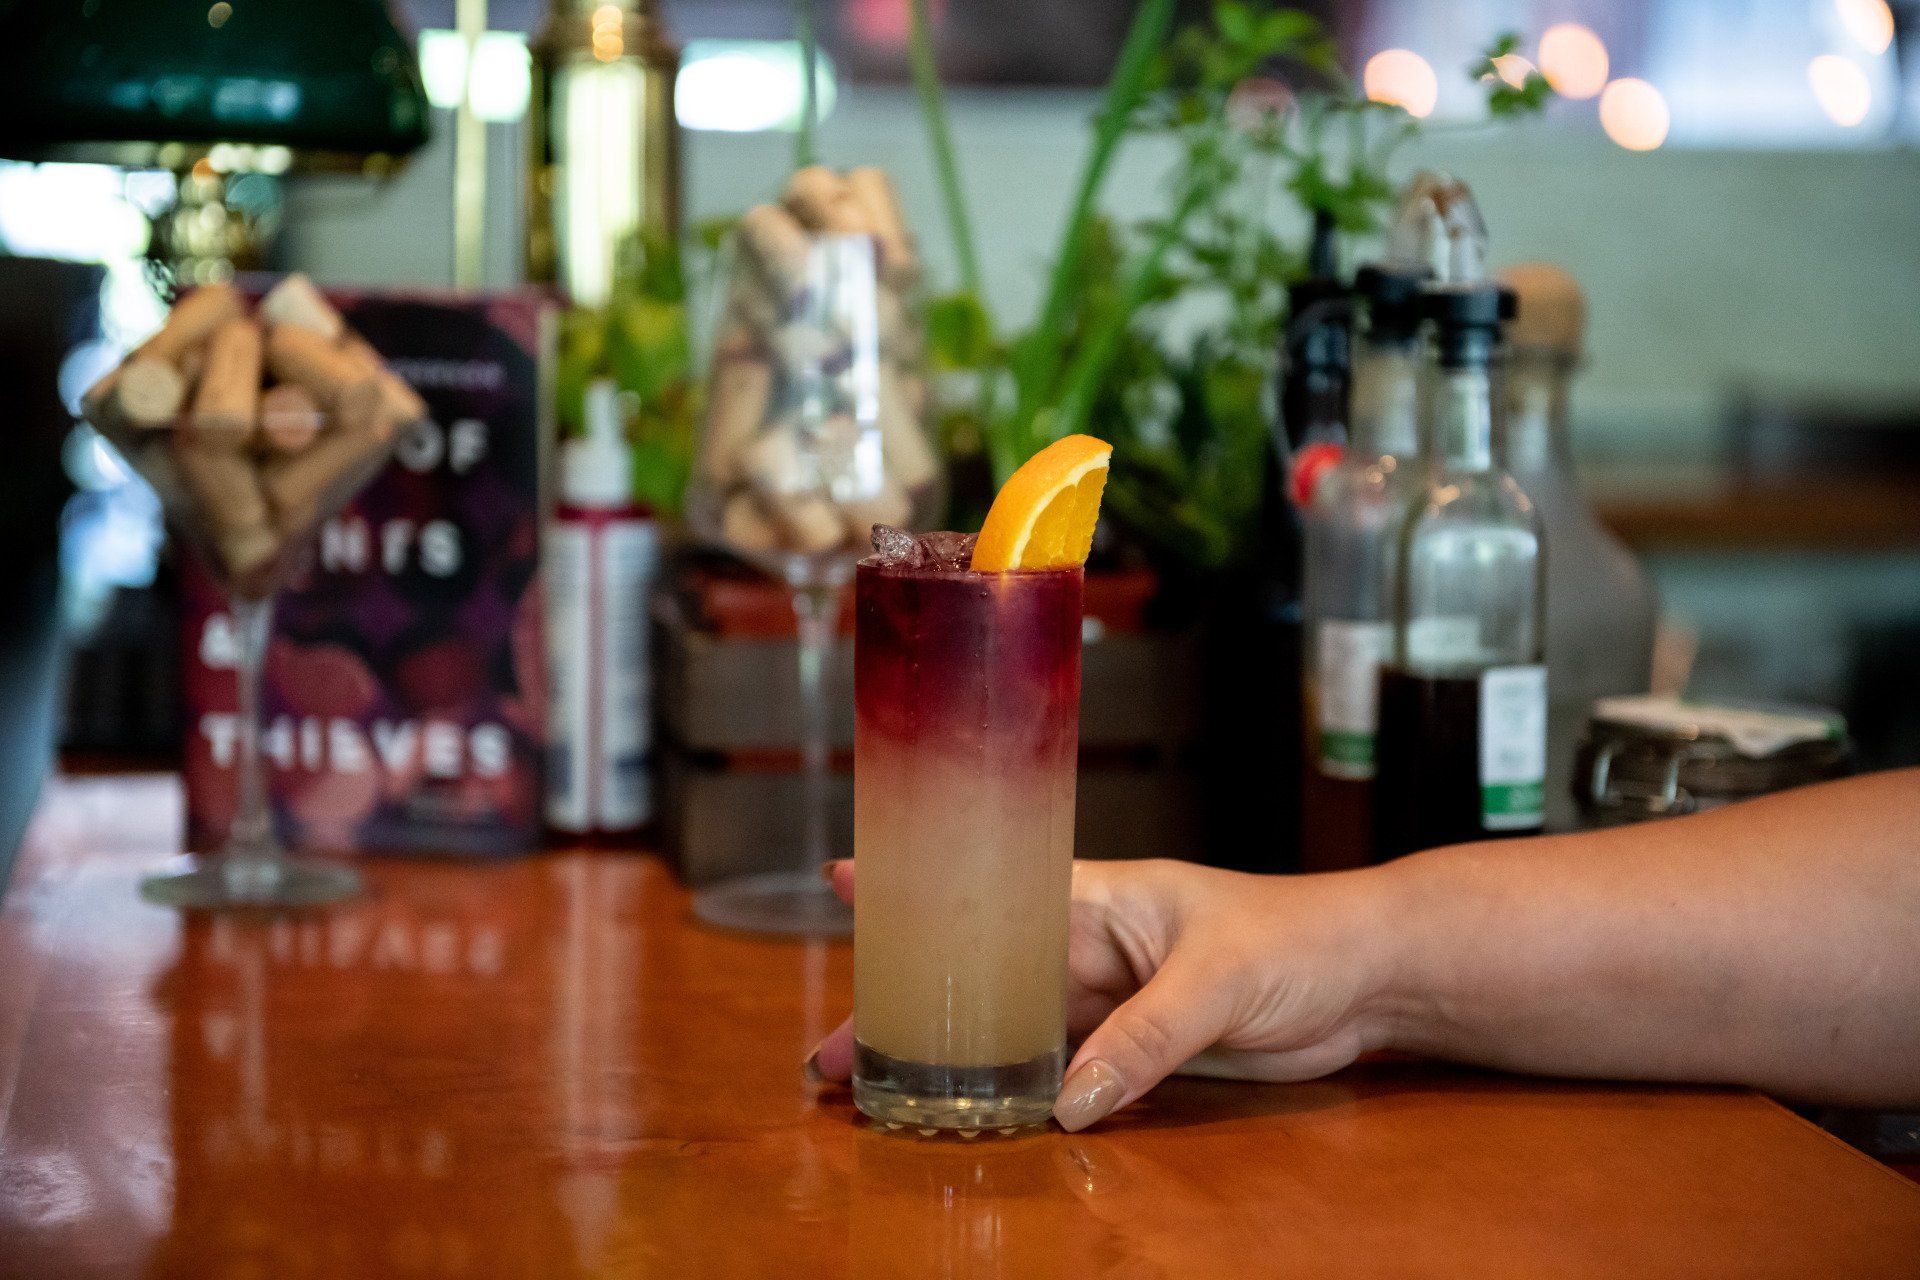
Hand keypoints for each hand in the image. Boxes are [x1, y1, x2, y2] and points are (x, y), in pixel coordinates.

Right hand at [807, 858, 1401, 1130]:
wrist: (1372, 979)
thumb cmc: (1301, 938)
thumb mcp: (1217, 980)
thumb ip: (1145, 1037)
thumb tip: (1070, 1102)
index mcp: (1101, 898)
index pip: (996, 886)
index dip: (922, 886)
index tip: (846, 883)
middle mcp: (1093, 947)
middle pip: (985, 977)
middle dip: (911, 1008)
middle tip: (834, 1054)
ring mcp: (1113, 1001)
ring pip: (1014, 1031)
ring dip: (953, 1060)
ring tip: (877, 1095)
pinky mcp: (1141, 1049)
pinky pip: (1064, 1072)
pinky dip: (1017, 1094)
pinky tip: (974, 1116)